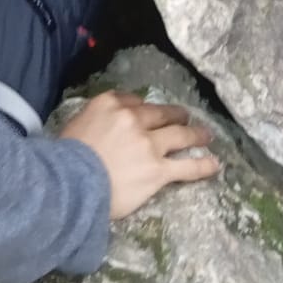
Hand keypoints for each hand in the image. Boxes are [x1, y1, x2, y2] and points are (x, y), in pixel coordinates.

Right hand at [58, 90, 220, 217]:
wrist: (72, 181)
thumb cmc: (68, 154)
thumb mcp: (77, 122)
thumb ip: (97, 117)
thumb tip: (107, 124)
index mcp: (110, 104)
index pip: (133, 100)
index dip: (143, 107)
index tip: (148, 112)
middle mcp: (133, 119)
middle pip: (160, 114)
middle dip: (175, 115)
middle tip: (185, 116)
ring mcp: (149, 144)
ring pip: (179, 135)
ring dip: (195, 134)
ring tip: (206, 135)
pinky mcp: (158, 170)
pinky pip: (187, 167)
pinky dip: (203, 165)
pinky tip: (215, 164)